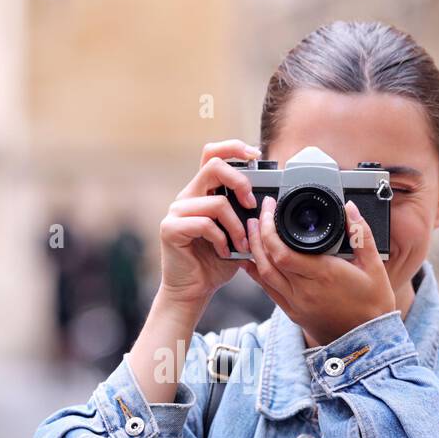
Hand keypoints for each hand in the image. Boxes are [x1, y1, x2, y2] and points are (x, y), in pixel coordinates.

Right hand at [157, 139, 259, 309]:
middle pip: (213, 165)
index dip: (234, 147)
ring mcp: (176, 211)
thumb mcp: (237, 233)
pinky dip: (221, 239)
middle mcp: (187, 196)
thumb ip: (245, 214)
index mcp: (202, 192)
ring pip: (216, 202)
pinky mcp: (170, 228)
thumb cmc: (215, 262)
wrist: (194, 290)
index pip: (212, 154)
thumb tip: (268, 201)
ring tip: (242, 243)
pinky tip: (224, 252)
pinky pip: (204, 224)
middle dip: (240, 182)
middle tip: (251, 205)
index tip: (256, 154)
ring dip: (237, 225)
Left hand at [241, 196, 395, 345]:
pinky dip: (257, 273)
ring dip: (254, 251)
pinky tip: (252, 260)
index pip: (282, 251)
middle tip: (259, 216)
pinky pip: (268, 290)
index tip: (271, 210)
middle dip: (258, 234)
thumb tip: (350, 208)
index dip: (269, 228)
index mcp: (324, 274)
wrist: (368, 342)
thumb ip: (360, 234)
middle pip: (267, 260)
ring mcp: (296, 304)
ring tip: (253, 232)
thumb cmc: (373, 305)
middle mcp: (305, 290)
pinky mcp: (293, 313)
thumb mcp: (374, 266)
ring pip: (263, 275)